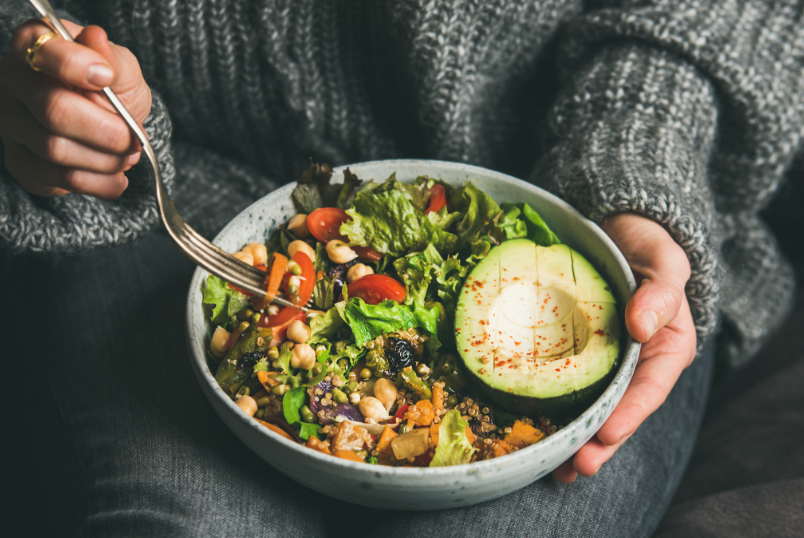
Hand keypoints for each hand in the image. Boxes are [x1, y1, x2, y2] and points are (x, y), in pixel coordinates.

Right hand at [0, 19, 150, 198]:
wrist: (111, 128)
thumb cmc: (112, 90)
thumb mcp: (122, 69)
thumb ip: (112, 59)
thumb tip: (96, 39)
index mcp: (35, 46)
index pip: (40, 50)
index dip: (73, 65)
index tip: (106, 78)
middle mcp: (12, 82)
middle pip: (53, 109)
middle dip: (106, 131)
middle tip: (134, 139)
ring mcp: (11, 124)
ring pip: (55, 148)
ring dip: (106, 160)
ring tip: (129, 156)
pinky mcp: (20, 162)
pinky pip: (58, 178)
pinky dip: (98, 182)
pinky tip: (117, 179)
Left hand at [552, 214, 696, 482]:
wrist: (619, 232)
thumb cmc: (647, 247)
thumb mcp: (664, 261)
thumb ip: (661, 292)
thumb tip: (642, 325)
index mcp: (665, 348)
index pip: (650, 388)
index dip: (630, 414)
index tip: (607, 433)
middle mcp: (635, 364)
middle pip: (619, 411)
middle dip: (598, 442)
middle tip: (575, 466)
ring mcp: (604, 362)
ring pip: (592, 408)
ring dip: (574, 439)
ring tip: (555, 468)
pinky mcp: (575, 355)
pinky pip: (565, 386)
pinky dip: (552, 411)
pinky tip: (534, 432)